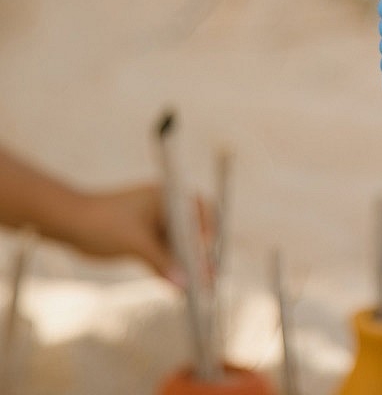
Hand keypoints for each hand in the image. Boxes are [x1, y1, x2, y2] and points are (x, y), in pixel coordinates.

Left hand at [71, 184, 207, 286]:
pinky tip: (177, 288)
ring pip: (177, 246)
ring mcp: (154, 224)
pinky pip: (163, 255)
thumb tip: (184, 284)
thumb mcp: (135, 242)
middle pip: (191, 232)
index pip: (199, 211)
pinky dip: (169, 269)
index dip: (209, 231)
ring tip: (198, 288)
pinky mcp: (143, 239)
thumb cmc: (102, 222)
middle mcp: (165, 209)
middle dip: (200, 254)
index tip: (207, 253)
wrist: (67, 223)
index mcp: (167, 197)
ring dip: (186, 265)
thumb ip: (161, 262)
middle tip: (209, 278)